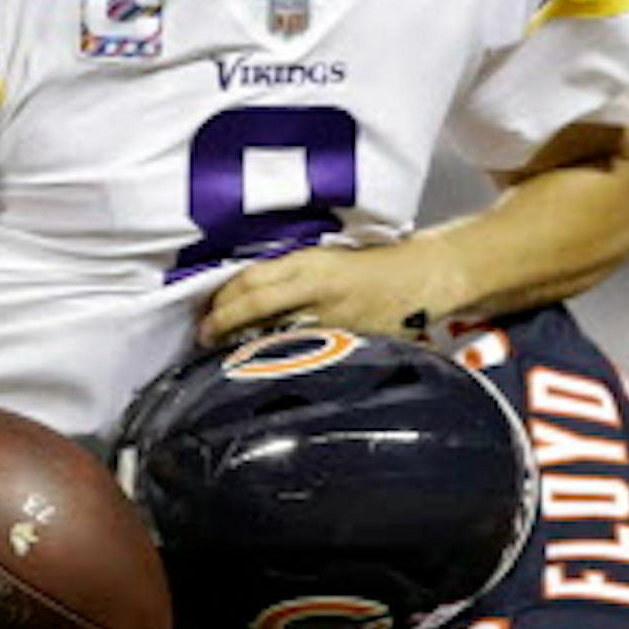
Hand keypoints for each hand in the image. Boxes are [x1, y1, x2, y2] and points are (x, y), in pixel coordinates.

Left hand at [198, 240, 462, 346]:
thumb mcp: (327, 259)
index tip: (207, 313)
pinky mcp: (349, 342)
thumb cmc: (373, 265)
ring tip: (229, 356)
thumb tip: (246, 298)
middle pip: (256, 306)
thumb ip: (290, 278)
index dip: (223, 300)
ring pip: (276, 334)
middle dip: (224, 324)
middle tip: (206, 337)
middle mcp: (316, 288)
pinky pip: (307, 354)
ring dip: (247, 347)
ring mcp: (333, 318)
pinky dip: (283, 361)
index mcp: (309, 262)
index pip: (251, 281)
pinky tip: (270, 369)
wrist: (422, 277)